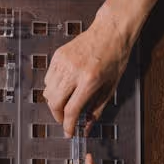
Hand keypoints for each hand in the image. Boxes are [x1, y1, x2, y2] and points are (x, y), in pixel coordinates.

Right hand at [43, 2, 131, 136]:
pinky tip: (63, 88)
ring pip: (48, 92)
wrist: (111, 31)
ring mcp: (63, 62)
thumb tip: (87, 126)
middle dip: (58, 116)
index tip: (69, 132)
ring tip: (65, 103)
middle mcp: (74, 71)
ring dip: (55, 103)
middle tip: (65, 120)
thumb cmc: (115, 56)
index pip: (71, 110)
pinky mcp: (58, 56)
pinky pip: (48, 79)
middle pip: (54, 103)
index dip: (68, 125)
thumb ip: (97, 109)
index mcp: (90, 80)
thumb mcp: (111, 87)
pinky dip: (53, 88)